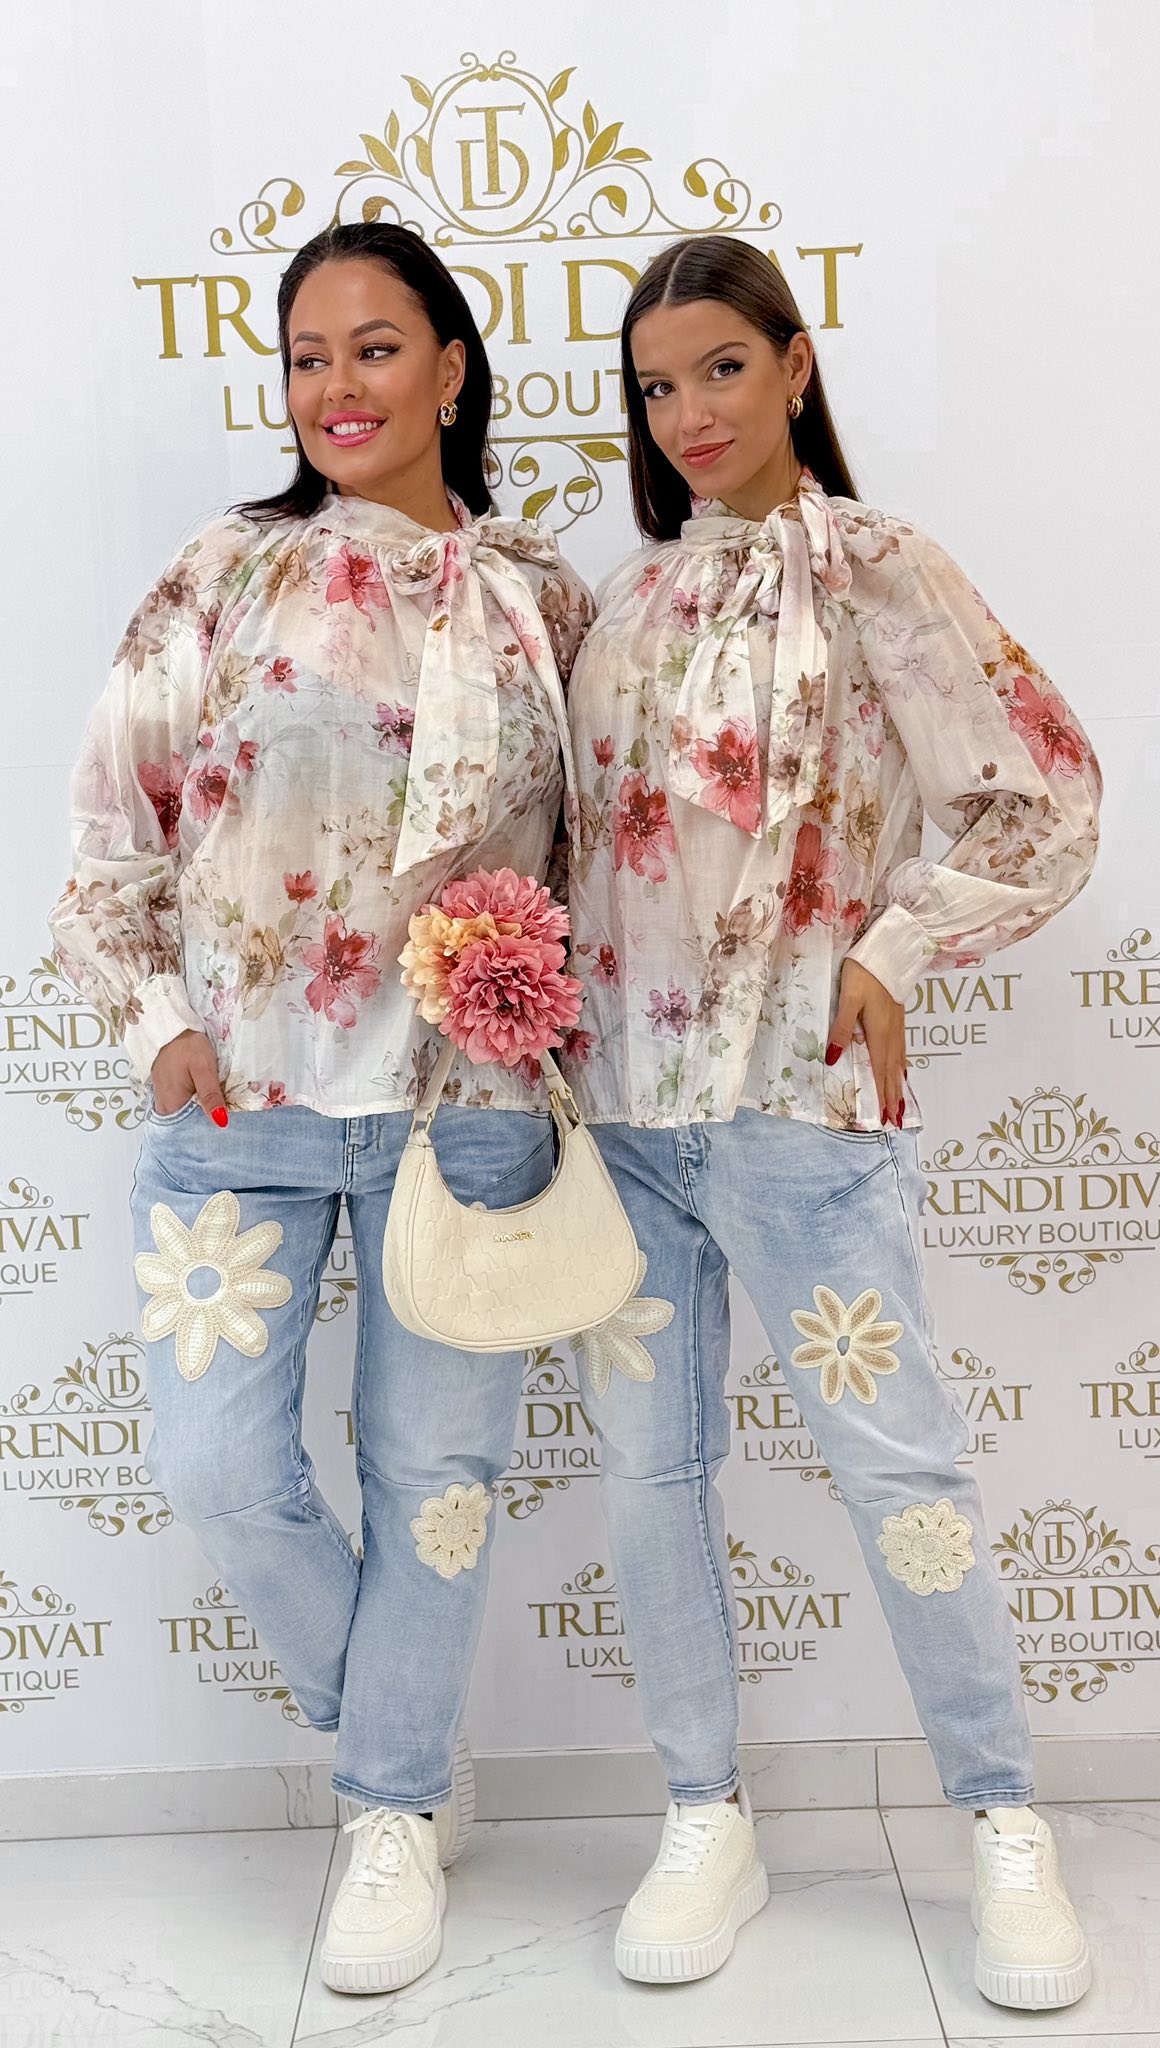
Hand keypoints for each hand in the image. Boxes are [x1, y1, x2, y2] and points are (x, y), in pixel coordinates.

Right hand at [151, 1030, 228, 1125]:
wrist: (171, 1027)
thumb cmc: (187, 1046)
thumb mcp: (203, 1068)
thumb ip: (211, 1096)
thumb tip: (221, 1123)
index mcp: (171, 1106)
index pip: (193, 1130)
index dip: (211, 1128)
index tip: (230, 1125)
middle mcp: (165, 1107)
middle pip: (190, 1124)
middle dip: (209, 1121)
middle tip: (230, 1115)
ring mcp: (165, 1099)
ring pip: (188, 1114)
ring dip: (203, 1112)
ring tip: (222, 1108)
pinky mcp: (168, 1091)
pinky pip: (184, 1105)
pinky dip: (196, 1104)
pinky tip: (208, 1099)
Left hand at [827, 961, 906, 1126]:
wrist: (887, 950)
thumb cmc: (864, 971)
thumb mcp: (848, 998)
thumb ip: (840, 1028)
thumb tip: (832, 1059)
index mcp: (878, 1032)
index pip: (879, 1070)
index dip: (882, 1094)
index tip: (886, 1117)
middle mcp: (891, 1033)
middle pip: (892, 1071)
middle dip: (893, 1096)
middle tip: (896, 1121)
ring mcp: (897, 1025)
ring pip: (899, 1061)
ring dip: (899, 1084)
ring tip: (901, 1104)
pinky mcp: (898, 1017)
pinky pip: (902, 1049)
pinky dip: (902, 1065)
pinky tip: (902, 1070)